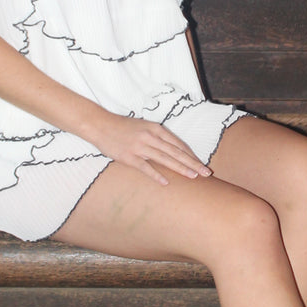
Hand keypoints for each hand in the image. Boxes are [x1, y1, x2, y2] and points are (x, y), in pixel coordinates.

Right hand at [92, 112, 211, 185]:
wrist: (100, 125)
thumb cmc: (123, 127)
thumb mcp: (144, 127)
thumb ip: (158, 136)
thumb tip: (173, 149)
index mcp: (156, 128)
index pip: (179, 144)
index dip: (192, 155)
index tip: (202, 164)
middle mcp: (151, 137)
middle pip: (176, 152)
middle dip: (193, 163)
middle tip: (206, 173)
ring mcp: (140, 147)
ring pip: (165, 159)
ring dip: (180, 168)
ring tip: (193, 176)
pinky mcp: (129, 156)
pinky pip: (145, 167)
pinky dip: (156, 174)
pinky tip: (166, 182)